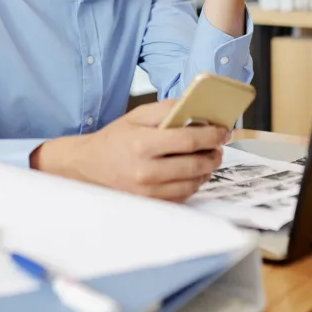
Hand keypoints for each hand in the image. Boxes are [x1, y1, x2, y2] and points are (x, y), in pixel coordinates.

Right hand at [30, 100, 226, 201]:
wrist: (88, 167)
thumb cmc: (114, 139)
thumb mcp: (136, 115)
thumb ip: (164, 109)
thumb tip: (192, 107)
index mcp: (143, 144)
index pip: (188, 140)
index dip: (211, 135)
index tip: (223, 130)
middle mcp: (146, 170)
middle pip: (194, 163)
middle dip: (213, 153)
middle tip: (219, 145)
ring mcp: (149, 191)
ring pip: (192, 182)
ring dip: (207, 170)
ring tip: (209, 158)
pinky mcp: (150, 203)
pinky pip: (182, 195)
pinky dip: (194, 183)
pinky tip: (194, 172)